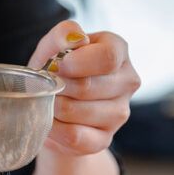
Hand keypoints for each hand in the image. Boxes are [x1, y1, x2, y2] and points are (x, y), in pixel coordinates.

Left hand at [28, 20, 140, 155]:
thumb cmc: (56, 75)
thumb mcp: (53, 49)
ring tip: (47, 103)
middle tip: (46, 87)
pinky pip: (74, 136)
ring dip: (52, 108)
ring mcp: (119, 114)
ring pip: (77, 112)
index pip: (107, 57)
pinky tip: (50, 121)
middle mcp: (127, 82)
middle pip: (88, 87)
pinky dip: (54, 129)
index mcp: (119, 52)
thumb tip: (75, 37)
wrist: (54, 112)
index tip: (56, 66)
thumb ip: (61, 34)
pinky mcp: (104, 139)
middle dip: (58, 87)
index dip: (76, 63)